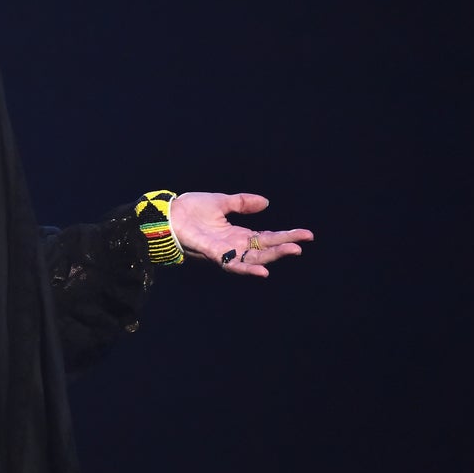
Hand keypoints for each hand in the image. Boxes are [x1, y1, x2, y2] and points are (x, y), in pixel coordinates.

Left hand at [169, 192, 312, 277]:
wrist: (167, 214)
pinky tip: (264, 271)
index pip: (266, 237)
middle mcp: (233, 245)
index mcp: (237, 234)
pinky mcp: (213, 254)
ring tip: (292, 251)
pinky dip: (248, 268)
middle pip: (264, 249)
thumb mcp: (221, 202)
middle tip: (302, 244)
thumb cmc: (190, 209)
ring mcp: (224, 251)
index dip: (285, 236)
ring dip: (272, 257)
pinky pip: (233, 264)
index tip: (306, 234)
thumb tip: (266, 203)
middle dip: (284, 247)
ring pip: (253, 258)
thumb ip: (242, 203)